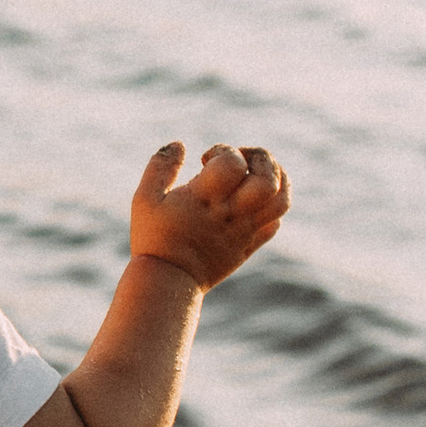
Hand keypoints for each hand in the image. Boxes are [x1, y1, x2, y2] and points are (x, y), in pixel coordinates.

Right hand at [129, 140, 288, 290]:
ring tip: (257, 173)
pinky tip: (252, 201)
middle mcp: (230, 213)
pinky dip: (271, 206)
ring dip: (277, 179)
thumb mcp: (145, 198)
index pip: (233, 163)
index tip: (205, 159)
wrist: (167, 281)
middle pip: (268, 180)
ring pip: (281, 201)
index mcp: (205, 198)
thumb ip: (161, 167)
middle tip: (241, 159)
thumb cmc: (153, 238)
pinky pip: (274, 223)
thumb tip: (180, 145)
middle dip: (261, 159)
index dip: (223, 151)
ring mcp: (244, 231)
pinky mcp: (248, 246)